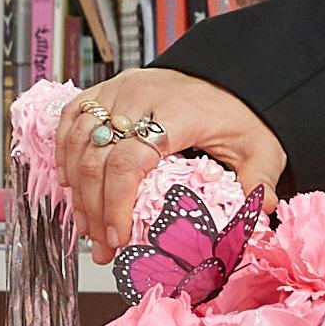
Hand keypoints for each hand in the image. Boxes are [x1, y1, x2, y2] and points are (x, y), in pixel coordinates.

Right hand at [65, 70, 285, 249]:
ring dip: (76, 189)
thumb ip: (259, 178)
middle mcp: (140, 95)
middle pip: (98, 157)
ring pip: (80, 141)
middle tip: (101, 248)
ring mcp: (119, 89)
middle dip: (93, 209)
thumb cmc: (238, 114)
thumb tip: (259, 211)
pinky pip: (72, 117)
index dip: (115, 203)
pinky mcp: (106, 88)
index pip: (129, 161)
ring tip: (87, 227)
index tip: (117, 238)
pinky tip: (67, 184)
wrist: (225, 77)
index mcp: (176, 112)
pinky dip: (64, 151)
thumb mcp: (259, 147)